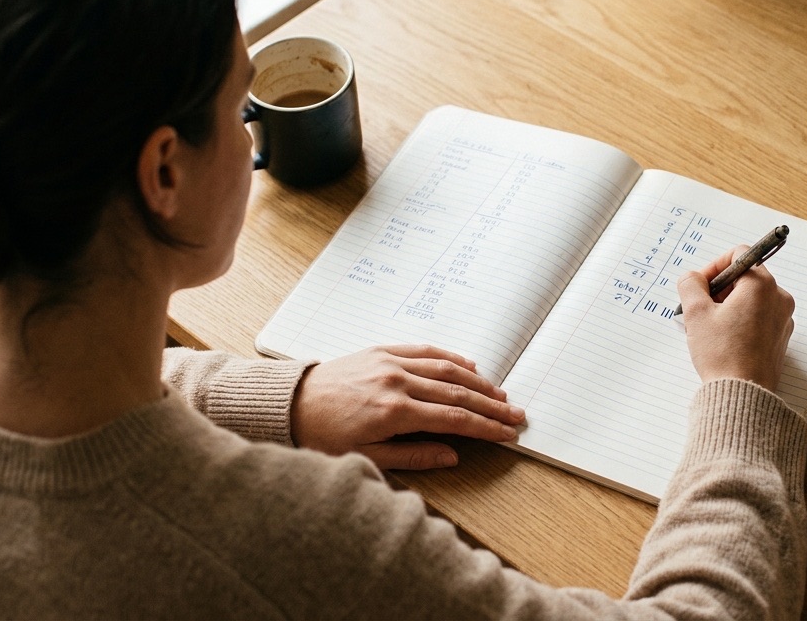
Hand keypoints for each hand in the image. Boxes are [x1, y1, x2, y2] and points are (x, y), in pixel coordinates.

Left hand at [290, 344, 524, 469]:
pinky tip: (469, 366)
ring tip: (500, 394)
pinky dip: (450, 357)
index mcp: (394, 411)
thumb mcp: (364, 456)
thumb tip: (452, 456)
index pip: (454, 418)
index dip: (485, 427)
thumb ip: (412, 456)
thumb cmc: (322, 436)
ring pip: (446, 368)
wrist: (290, 404)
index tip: (507, 433)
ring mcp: (390, 361)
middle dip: (492, 405)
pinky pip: (424, 350)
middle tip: (516, 415)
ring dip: (478, 381)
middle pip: (458, 392)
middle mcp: (396, 381)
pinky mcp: (381, 350)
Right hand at [676, 245, 794, 391]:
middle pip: (745, 277)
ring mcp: (783, 319)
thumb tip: (693, 277)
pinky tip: (723, 339)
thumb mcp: (695, 313)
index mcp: (761, 285)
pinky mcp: (781, 337)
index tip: (700, 285)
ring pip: (751, 299)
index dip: (714, 266)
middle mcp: (778, 298)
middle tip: (700, 308)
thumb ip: (690, 284)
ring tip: (709, 327)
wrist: (743, 394)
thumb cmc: (721, 354)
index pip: (739, 254)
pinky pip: (759, 317)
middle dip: (720, 288)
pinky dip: (741, 321)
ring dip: (728, 305)